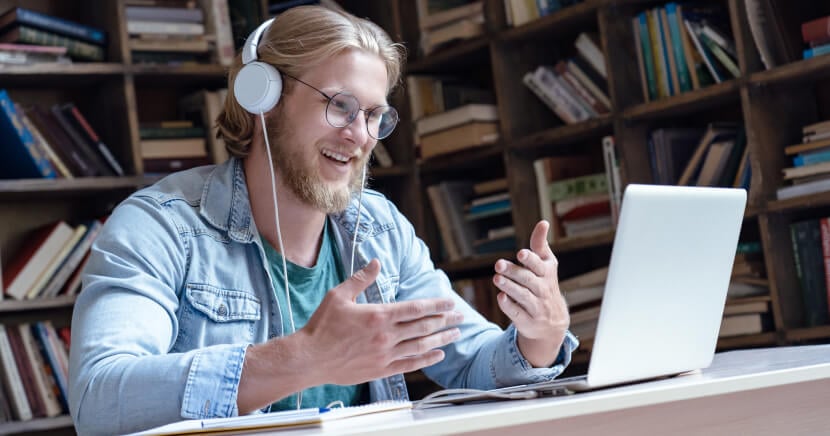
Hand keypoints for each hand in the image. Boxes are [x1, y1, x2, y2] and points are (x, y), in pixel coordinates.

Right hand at [299, 259, 462, 385]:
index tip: (450, 302)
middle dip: (445, 320)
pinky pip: (410, 365)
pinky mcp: (380, 370)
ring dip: (441, 339)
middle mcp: (386, 336)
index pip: (416, 308)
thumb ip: (361, 279)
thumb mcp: (339, 295)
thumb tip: (376, 262)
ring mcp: (385, 355)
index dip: (437, 305)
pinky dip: (426, 359)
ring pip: (421, 346)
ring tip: (456, 334)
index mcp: (379, 315)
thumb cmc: (322, 326)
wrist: (309, 358)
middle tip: (461, 316)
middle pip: (424, 326)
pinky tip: (438, 355)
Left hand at [492, 220, 569, 366]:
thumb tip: (543, 222)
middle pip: (529, 280)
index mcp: (548, 274)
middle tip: (498, 264)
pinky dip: (509, 306)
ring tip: (496, 278)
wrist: (552, 323)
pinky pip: (518, 313)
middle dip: (514, 272)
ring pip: (523, 296)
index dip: (531, 259)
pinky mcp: (527, 321)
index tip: (520, 253)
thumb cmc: (544, 285)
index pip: (540, 265)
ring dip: (509, 287)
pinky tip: (500, 297)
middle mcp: (543, 290)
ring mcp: (536, 307)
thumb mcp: (546, 265)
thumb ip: (540, 245)